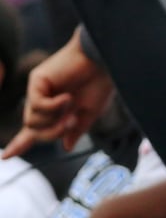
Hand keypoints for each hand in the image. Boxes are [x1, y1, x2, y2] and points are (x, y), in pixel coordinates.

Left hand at [4, 34, 114, 157]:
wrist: (104, 61)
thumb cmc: (100, 82)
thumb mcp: (90, 112)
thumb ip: (76, 129)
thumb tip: (66, 147)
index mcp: (55, 110)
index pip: (33, 130)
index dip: (20, 144)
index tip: (6, 157)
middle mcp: (43, 101)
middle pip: (34, 130)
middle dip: (51, 133)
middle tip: (71, 124)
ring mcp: (38, 91)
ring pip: (31, 121)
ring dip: (53, 120)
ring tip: (71, 108)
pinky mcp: (37, 81)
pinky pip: (36, 104)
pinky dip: (52, 106)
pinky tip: (67, 98)